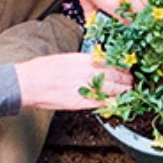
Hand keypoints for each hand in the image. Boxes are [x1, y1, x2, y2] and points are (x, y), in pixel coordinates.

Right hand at [15, 52, 132, 111]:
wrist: (29, 82)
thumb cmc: (43, 69)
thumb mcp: (67, 58)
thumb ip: (83, 61)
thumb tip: (94, 63)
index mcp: (86, 59)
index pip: (113, 62)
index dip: (123, 67)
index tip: (127, 69)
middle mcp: (90, 72)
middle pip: (118, 76)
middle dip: (128, 80)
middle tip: (133, 82)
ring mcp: (87, 87)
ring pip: (115, 90)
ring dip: (124, 92)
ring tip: (130, 93)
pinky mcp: (82, 102)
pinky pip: (103, 103)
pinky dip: (112, 104)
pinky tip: (117, 104)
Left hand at [67, 0, 145, 19]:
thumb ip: (90, 14)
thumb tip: (92, 27)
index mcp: (109, 2)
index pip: (127, 20)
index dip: (131, 25)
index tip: (132, 26)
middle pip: (141, 10)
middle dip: (143, 17)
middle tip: (144, 20)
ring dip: (149, 5)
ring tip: (150, 10)